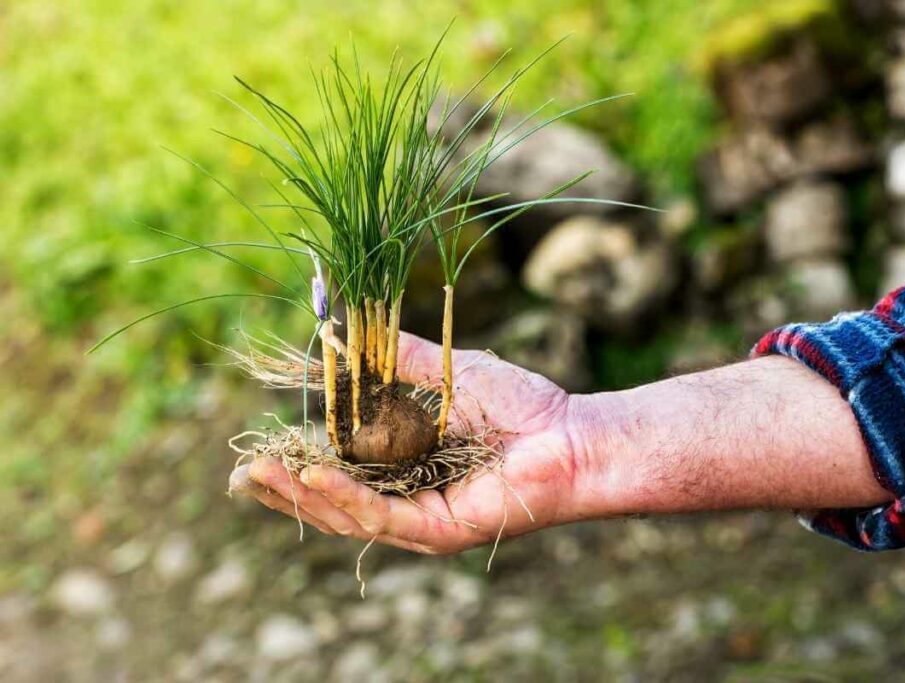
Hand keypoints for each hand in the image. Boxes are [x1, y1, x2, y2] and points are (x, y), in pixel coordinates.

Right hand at [230, 332, 590, 553]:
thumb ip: (400, 359)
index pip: (339, 473)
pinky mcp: (439, 532)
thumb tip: (347, 332)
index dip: (298, 464)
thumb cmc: (521, 406)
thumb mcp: (448, 373)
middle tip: (242, 473)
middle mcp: (409, 500)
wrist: (571, 434)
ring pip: (347, 518)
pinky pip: (380, 517)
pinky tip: (313, 478)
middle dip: (285, 491)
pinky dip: (344, 497)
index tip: (260, 445)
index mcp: (406, 468)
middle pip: (332, 504)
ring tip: (259, 476)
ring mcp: (422, 521)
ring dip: (301, 497)